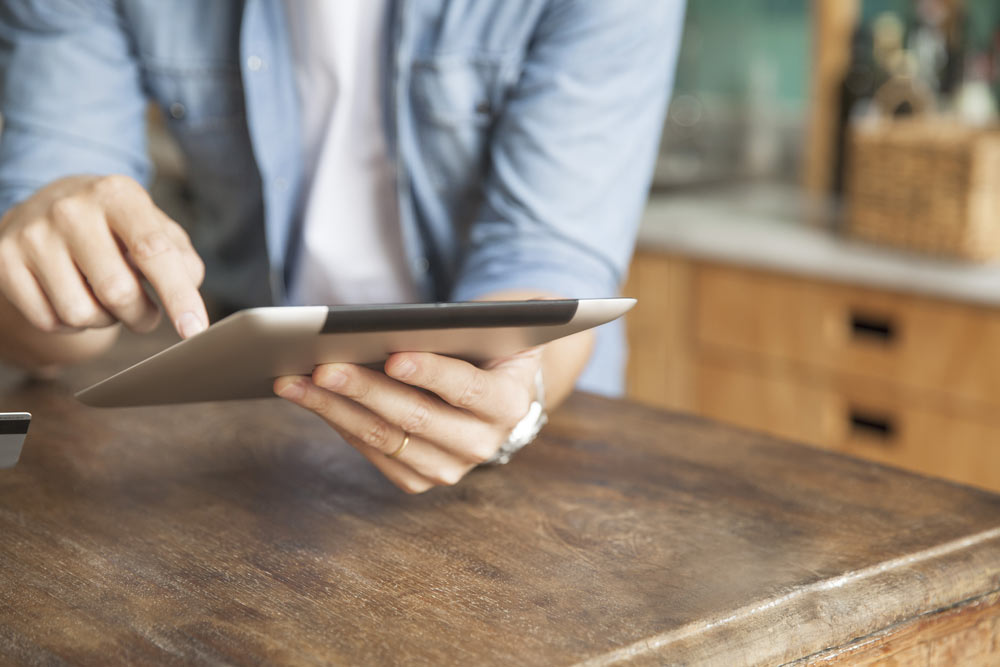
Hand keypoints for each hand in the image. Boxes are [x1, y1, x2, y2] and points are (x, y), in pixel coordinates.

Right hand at [0, 174, 207, 337]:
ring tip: (105, 299)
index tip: (195, 330)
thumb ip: (181, 258)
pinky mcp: (4, 260)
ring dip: (105, 320)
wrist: (48, 204)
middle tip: (145, 313)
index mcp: (117, 195)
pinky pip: (49, 321)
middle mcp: (70, 209)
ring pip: (81, 314)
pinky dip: (71, 324)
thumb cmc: (116, 225)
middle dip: (141, 316)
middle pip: (117, 292)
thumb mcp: (155, 227)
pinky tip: (75, 297)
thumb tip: (188, 287)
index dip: (178, 296)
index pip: (154, 251)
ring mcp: (32, 235)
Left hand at [273, 348, 542, 492]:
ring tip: (295, 381)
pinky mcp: (419, 480)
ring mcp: (450, 468)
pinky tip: (309, 399)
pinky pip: (371, 451)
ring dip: (334, 408)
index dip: (430, 372)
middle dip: (365, 390)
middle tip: (323, 367)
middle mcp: (484, 444)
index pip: (467, 388)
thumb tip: (397, 323)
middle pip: (416, 417)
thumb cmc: (485, 350)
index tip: (393, 357)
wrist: (495, 392)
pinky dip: (338, 421)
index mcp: (509, 404)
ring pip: (384, 438)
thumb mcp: (491, 333)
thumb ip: (463, 329)